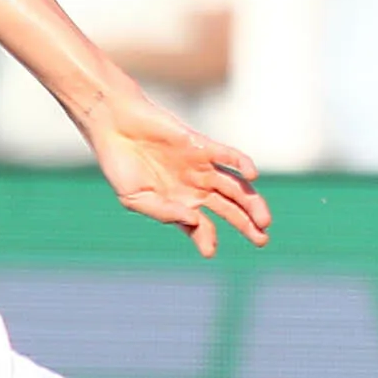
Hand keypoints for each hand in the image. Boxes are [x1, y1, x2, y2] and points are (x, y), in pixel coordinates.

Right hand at [88, 90, 269, 257]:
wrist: (114, 125)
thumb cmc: (121, 164)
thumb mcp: (135, 197)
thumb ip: (164, 212)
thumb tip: (195, 221)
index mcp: (179, 203)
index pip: (202, 226)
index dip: (207, 239)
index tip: (209, 252)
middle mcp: (195, 187)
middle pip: (229, 209)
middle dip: (246, 225)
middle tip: (262, 240)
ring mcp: (201, 167)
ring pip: (235, 187)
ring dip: (251, 202)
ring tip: (264, 221)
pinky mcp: (201, 146)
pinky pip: (228, 156)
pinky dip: (241, 163)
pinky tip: (253, 175)